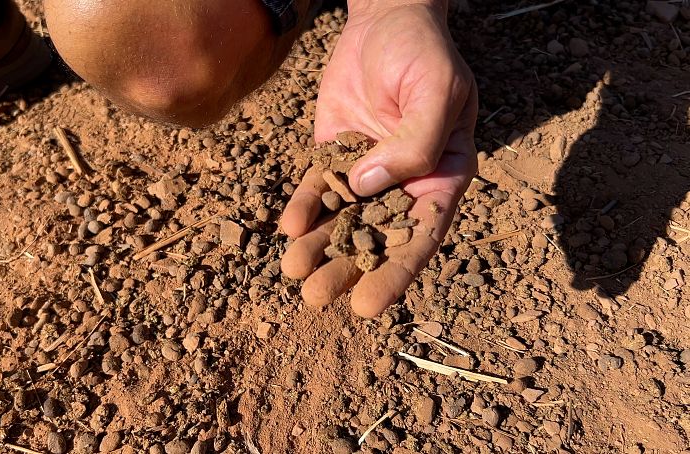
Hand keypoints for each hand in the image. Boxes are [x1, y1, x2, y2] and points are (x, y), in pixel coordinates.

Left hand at [280, 0, 477, 316]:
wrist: (387, 19)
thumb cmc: (424, 54)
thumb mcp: (434, 93)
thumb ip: (414, 143)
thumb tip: (369, 186)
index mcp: (442, 176)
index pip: (420, 234)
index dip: (395, 273)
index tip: (367, 306)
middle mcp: (403, 182)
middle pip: (376, 236)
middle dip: (346, 269)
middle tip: (315, 298)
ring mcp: (366, 170)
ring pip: (343, 218)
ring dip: (319, 247)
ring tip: (294, 274)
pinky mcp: (334, 153)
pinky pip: (317, 186)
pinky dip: (303, 207)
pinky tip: (288, 228)